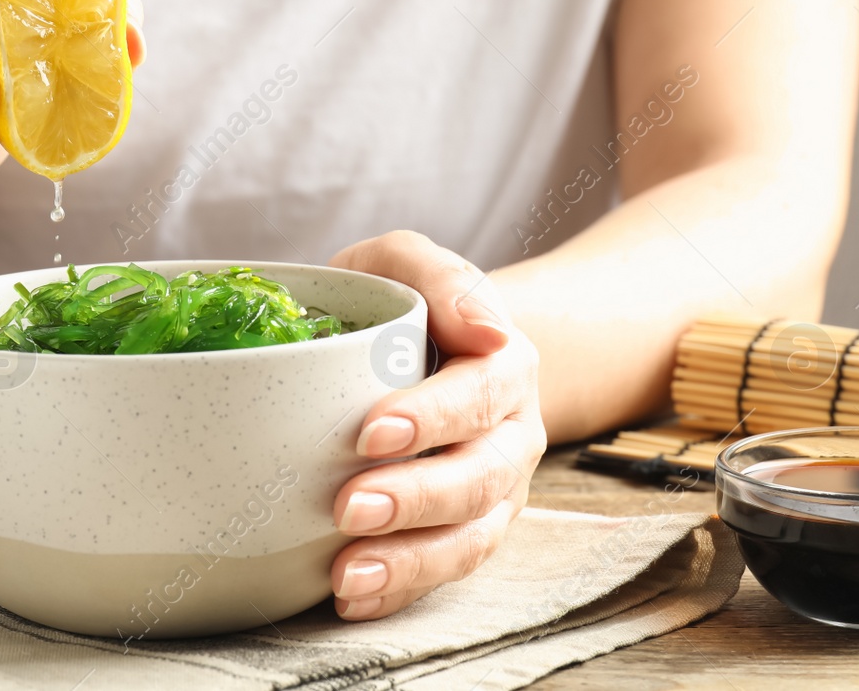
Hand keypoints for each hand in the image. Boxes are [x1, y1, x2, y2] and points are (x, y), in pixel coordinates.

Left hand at [326, 230, 545, 619]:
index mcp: (504, 366)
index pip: (477, 396)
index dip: (430, 418)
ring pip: (469, 537)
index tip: (369, 432)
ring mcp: (494, 491)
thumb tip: (485, 327)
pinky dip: (402, 590)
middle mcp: (511, 435)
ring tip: (347, 573)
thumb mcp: (409, 263)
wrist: (433, 349)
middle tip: (347, 507)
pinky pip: (444, 571)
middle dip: (413, 498)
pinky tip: (351, 596)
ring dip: (410, 561)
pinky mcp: (467, 532)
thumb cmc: (406, 305)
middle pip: (478, 478)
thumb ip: (438, 275)